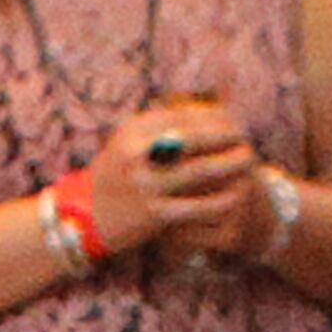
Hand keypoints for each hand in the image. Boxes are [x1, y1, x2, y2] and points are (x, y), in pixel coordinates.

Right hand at [84, 98, 253, 259]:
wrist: (81, 220)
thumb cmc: (116, 176)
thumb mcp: (130, 142)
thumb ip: (163, 126)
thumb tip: (209, 111)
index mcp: (134, 131)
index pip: (186, 116)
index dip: (217, 116)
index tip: (234, 120)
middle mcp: (139, 154)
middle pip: (198, 138)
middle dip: (228, 136)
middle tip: (246, 136)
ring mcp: (146, 186)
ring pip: (202, 170)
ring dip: (231, 164)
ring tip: (249, 160)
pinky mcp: (154, 215)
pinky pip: (197, 206)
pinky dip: (220, 200)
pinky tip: (237, 195)